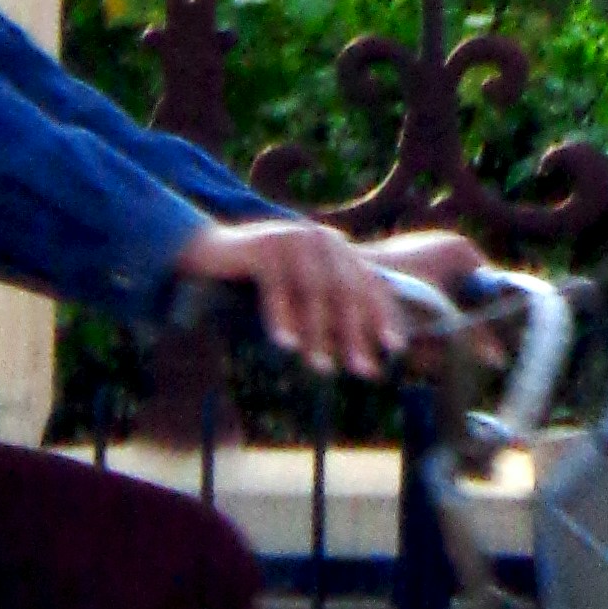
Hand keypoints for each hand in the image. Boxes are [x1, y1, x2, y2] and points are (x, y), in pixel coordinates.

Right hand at [172, 211, 417, 380]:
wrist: (213, 249)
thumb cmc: (261, 278)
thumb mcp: (300, 289)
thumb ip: (328, 306)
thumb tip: (357, 350)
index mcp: (338, 246)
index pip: (369, 283)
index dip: (383, 316)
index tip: (394, 350)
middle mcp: (322, 238)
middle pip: (346, 291)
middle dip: (355, 334)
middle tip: (362, 371)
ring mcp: (294, 237)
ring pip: (314, 293)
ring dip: (318, 334)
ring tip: (321, 368)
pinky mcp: (264, 244)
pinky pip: (277, 288)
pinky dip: (281, 318)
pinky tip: (285, 345)